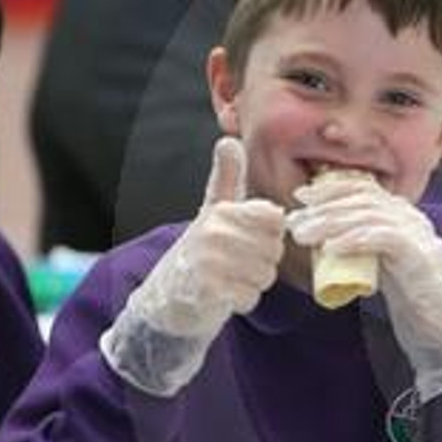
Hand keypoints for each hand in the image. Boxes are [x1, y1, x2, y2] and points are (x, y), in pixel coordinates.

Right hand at [100, 138, 285, 394]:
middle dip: (262, 263)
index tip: (249, 238)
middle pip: (274, 250)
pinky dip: (241, 301)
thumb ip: (226, 178)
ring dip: (252, 283)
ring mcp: (209, 262)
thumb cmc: (200, 251)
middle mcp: (214, 232)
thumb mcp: (213, 209)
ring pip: (264, 275)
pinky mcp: (205, 290)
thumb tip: (229, 140)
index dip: (269, 234)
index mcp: (222, 211)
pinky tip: (223, 295)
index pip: (274, 218)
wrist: (166, 295)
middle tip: (236, 263)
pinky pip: (249, 297)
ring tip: (229, 278)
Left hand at [287, 176, 441, 398]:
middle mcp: (411, 218)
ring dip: (332, 223)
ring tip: (304, 235)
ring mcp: (418, 235)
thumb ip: (358, 246)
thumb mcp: (379, 262)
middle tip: (295, 222)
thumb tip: (317, 237)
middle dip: (324, 207)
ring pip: (370, 216)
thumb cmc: (410, 295)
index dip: (330, 188)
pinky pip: (386, 239)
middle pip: (363, 199)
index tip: (301, 197)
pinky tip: (333, 248)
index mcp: (401, 214)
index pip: (364, 188)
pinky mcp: (421, 256)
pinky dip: (356, 240)